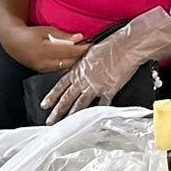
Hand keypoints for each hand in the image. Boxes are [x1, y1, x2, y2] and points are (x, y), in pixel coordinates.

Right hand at [0, 23, 90, 73]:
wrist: (14, 43)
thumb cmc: (30, 34)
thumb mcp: (47, 30)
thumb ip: (63, 36)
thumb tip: (80, 37)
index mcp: (45, 50)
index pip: (69, 51)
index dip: (82, 49)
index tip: (91, 45)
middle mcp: (44, 62)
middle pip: (69, 62)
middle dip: (80, 57)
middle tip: (89, 50)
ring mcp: (43, 69)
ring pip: (65, 67)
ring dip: (75, 61)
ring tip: (82, 54)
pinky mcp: (43, 72)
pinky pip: (59, 69)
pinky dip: (67, 64)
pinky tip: (72, 59)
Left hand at [41, 7, 170, 122]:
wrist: (126, 46)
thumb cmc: (111, 46)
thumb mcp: (90, 53)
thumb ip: (82, 64)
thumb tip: (78, 68)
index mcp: (78, 70)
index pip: (60, 86)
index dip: (52, 96)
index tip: (45, 104)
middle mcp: (84, 80)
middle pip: (67, 99)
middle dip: (57, 111)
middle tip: (50, 121)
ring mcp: (95, 87)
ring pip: (80, 105)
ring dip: (72, 116)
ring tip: (66, 125)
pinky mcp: (109, 90)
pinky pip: (102, 105)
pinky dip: (99, 112)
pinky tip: (95, 119)